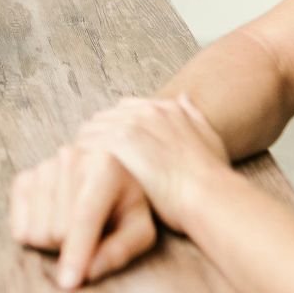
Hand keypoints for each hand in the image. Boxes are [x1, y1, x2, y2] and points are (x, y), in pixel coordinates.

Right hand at [9, 144, 158, 290]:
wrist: (104, 179)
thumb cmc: (125, 209)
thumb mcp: (139, 231)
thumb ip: (120, 251)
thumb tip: (89, 273)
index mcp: (105, 167)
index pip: (84, 217)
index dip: (76, 253)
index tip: (69, 284)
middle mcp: (70, 159)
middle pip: (57, 230)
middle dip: (72, 249)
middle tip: (91, 239)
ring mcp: (43, 168)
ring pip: (36, 232)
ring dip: (53, 244)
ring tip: (73, 230)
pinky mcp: (22, 180)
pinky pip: (18, 228)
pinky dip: (35, 237)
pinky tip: (54, 223)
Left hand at [75, 94, 230, 233]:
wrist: (210, 196)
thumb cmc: (212, 178)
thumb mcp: (209, 137)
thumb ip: (193, 116)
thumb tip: (183, 96)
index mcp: (165, 108)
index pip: (124, 110)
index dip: (114, 131)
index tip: (112, 154)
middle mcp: (147, 111)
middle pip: (103, 118)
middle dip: (96, 140)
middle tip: (91, 167)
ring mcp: (132, 124)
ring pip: (90, 131)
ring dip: (85, 151)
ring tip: (82, 176)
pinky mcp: (119, 142)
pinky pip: (87, 146)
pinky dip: (81, 162)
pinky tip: (81, 181)